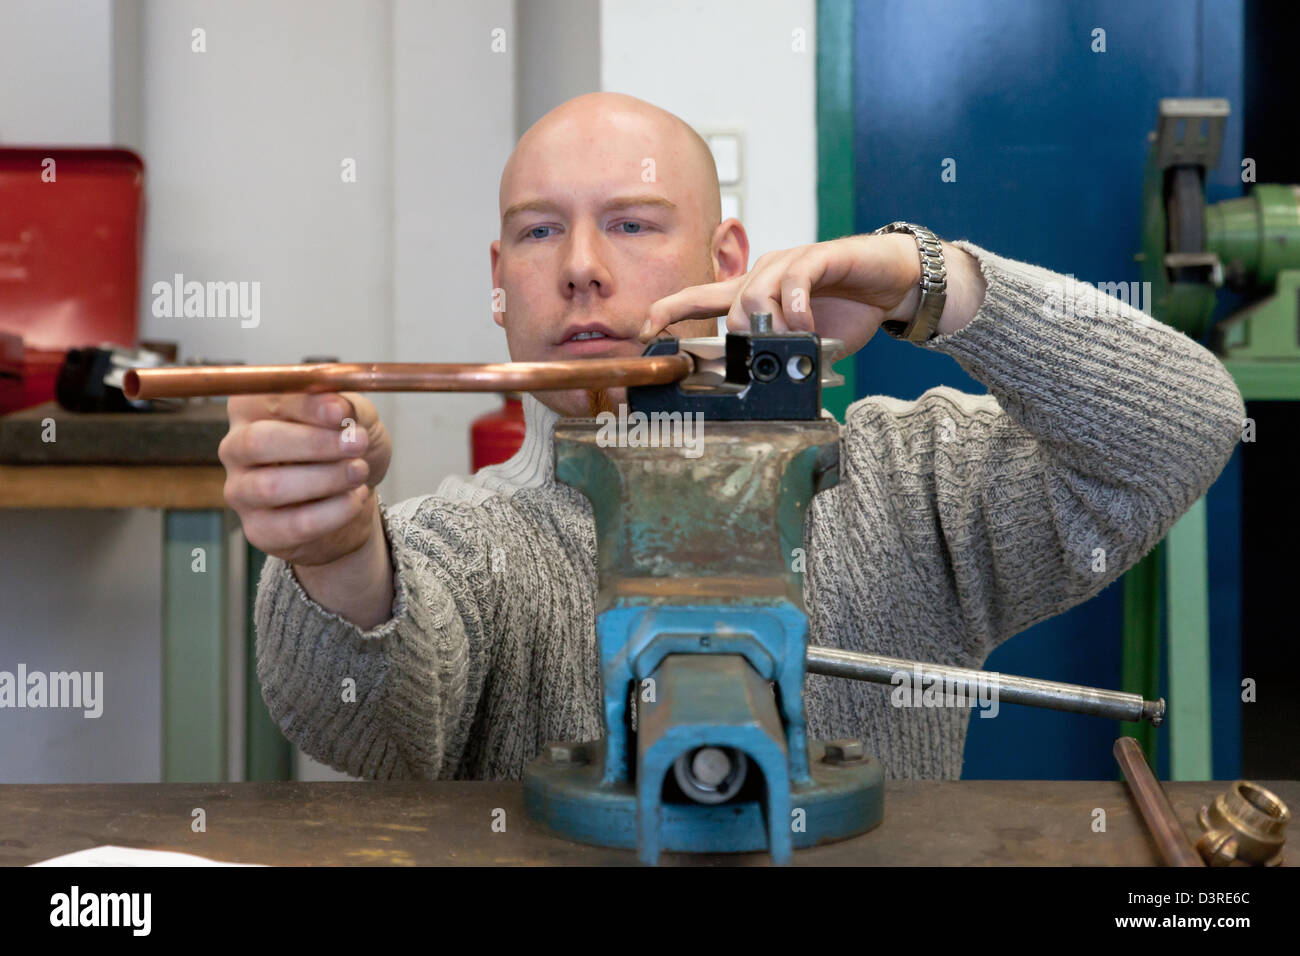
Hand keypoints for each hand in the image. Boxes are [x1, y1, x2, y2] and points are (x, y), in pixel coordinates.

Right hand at [219, 392, 391, 567]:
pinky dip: (335, 511)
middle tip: (357, 443)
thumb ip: (346, 406)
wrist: (352, 497)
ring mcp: (240, 491)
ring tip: (360, 471)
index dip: (306, 405)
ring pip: (271, 486)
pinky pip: (295, 524)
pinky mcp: (258, 529)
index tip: (341, 412)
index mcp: (251, 407)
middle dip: (314, 443)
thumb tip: (337, 405)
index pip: (267, 400)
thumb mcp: (356, 417)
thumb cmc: (344, 447)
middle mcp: (235, 447)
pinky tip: (355, 498)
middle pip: (257, 442)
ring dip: (326, 478)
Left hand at [640, 233, 923, 356]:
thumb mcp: (807, 342)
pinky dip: (795, 304)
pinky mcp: (820, 257)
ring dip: (771, 324)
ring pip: (757, 291)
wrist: (894, 283)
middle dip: (745, 336)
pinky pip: (795, 278)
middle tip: (773, 354)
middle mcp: (766, 275)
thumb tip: (760, 374)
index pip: (700, 299)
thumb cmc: (849, 309)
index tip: (644, 331)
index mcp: (756, 295)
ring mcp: (791, 263)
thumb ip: (780, 353)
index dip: (668, 312)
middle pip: (732, 305)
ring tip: (794, 339)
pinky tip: (804, 322)